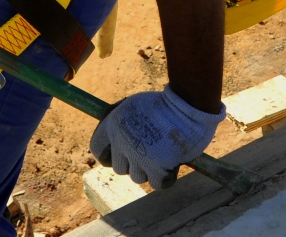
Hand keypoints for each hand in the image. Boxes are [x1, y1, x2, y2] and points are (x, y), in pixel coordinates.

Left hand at [90, 85, 223, 188]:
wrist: (188, 104)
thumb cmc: (167, 103)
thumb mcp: (137, 105)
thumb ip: (126, 124)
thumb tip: (119, 143)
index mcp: (113, 124)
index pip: (97, 149)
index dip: (109, 155)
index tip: (120, 155)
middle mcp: (122, 142)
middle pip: (120, 168)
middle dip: (134, 163)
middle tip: (150, 152)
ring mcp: (139, 156)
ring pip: (139, 177)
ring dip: (151, 170)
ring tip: (165, 152)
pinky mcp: (157, 168)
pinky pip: (158, 183)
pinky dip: (167, 177)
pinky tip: (174, 162)